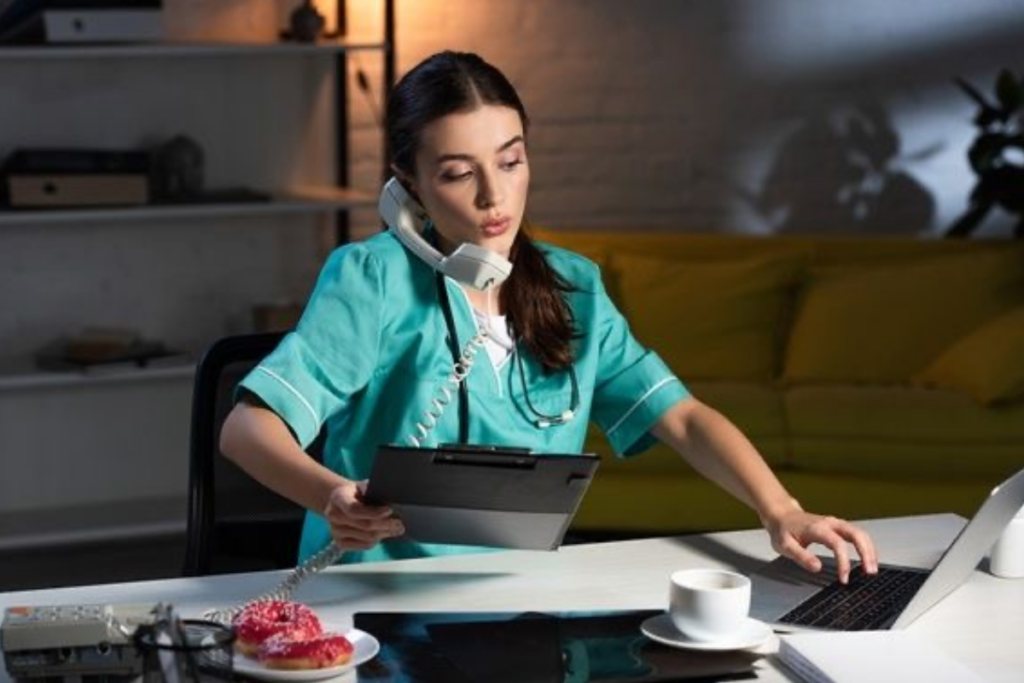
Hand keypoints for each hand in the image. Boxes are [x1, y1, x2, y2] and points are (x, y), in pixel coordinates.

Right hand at [323, 480, 404, 550]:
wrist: (341, 502)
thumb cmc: (357, 493)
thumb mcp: (363, 486)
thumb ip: (374, 491)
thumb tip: (393, 500)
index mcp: (338, 498)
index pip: (354, 509)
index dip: (374, 512)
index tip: (390, 510)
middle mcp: (333, 515)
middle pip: (364, 525)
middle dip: (385, 525)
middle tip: (399, 523)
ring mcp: (335, 531)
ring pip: (366, 537)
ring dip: (384, 533)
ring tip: (396, 528)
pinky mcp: (340, 543)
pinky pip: (364, 545)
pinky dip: (377, 541)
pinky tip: (384, 533)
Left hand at [762, 503, 877, 583]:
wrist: (781, 515)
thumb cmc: (783, 530)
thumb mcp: (785, 546)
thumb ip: (801, 556)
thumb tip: (817, 567)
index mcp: (817, 528)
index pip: (838, 544)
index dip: (844, 562)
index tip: (844, 578)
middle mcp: (830, 523)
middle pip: (857, 534)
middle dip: (867, 553)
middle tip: (870, 572)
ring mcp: (836, 524)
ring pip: (860, 533)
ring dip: (870, 550)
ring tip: (873, 569)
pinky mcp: (838, 527)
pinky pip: (857, 535)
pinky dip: (866, 546)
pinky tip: (868, 558)